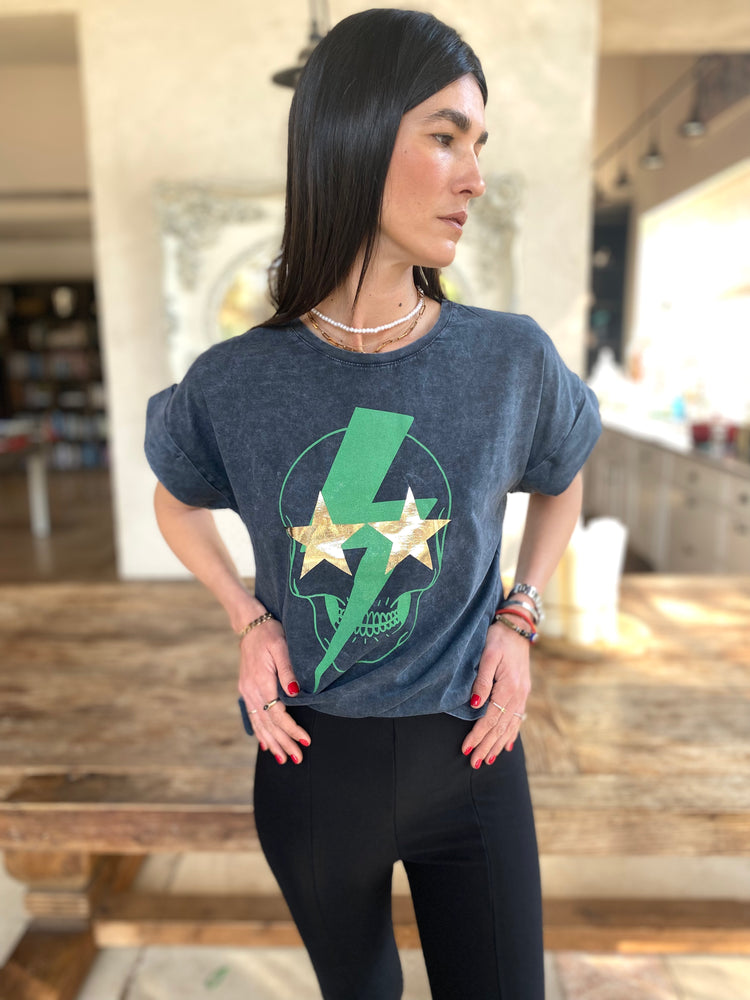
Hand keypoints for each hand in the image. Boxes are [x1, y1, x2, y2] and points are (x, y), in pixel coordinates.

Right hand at [237, 618, 310, 764]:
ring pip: (259, 724)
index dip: (291, 730)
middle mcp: (251, 691)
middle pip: (268, 724)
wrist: (250, 625)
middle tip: (297, 758)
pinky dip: (260, 733)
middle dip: (283, 743)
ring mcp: (247, 692)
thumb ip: (288, 671)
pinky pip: (253, 716)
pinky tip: (265, 745)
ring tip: (283, 759)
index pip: (277, 715)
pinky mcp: (246, 690)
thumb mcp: (282, 647)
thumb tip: (295, 693)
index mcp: (261, 683)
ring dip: (272, 742)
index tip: (305, 741)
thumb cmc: (270, 634)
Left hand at [461, 620, 530, 767]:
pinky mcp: (523, 691)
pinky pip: (518, 718)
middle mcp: (518, 695)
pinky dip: (512, 734)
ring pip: (510, 726)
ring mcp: (522, 695)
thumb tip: (475, 706)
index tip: (466, 749)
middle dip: (487, 746)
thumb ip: (482, 681)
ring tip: (488, 760)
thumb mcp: (487, 655)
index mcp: (508, 688)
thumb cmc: (498, 638)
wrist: (518, 627)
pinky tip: (508, 745)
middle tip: (474, 763)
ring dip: (498, 745)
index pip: (490, 719)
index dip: (477, 736)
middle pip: (500, 728)